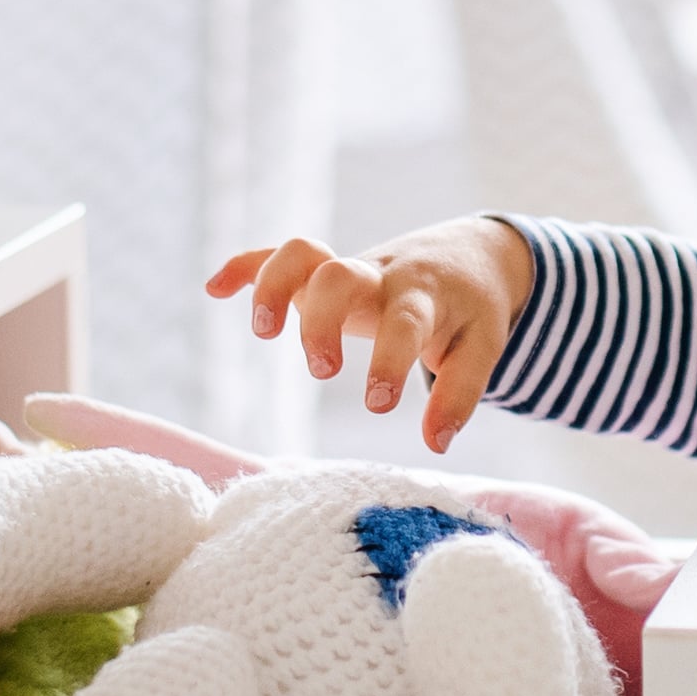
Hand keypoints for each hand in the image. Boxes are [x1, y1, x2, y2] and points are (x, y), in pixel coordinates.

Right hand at [203, 216, 535, 451]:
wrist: (471, 252)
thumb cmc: (472, 309)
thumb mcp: (482, 347)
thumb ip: (460, 394)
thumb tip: (435, 443)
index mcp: (423, 296)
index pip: (404, 320)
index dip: (389, 359)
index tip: (377, 404)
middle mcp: (379, 276)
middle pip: (340, 274)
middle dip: (321, 321)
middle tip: (322, 372)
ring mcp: (346, 269)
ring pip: (302, 253)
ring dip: (274, 285)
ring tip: (263, 333)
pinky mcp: (324, 270)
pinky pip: (277, 255)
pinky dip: (245, 266)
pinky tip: (214, 290)